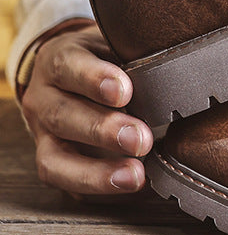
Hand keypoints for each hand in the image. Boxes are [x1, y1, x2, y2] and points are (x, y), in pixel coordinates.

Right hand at [20, 24, 152, 195]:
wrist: (73, 76)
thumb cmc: (105, 58)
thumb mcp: (114, 43)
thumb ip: (135, 53)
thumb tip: (178, 67)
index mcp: (58, 60)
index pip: (67, 66)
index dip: (94, 79)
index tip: (125, 90)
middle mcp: (43, 99)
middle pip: (62, 116)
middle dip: (103, 130)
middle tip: (141, 139)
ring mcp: (43, 136)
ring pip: (54, 160)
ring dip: (97, 172)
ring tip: (136, 176)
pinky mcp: (53, 165)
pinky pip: (67, 186)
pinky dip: (100, 191)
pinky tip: (135, 190)